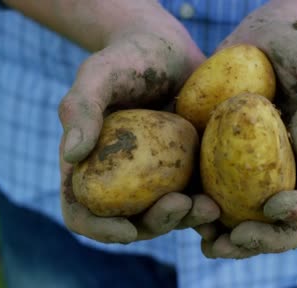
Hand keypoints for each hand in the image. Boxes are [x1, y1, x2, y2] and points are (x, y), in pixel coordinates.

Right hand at [59, 21, 219, 243]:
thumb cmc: (127, 56)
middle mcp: (119, 180)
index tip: (127, 231)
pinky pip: (192, 198)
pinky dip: (205, 206)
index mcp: (87, 167)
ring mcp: (153, 179)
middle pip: (129, 223)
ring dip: (186, 220)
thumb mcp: (99, 74)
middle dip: (155, 225)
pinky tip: (225, 201)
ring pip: (165, 217)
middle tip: (181, 205)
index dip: (99, 230)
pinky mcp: (183, 172)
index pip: (81, 213)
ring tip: (211, 206)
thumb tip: (71, 154)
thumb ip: (80, 107)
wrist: (168, 48)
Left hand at [198, 13, 296, 258]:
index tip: (274, 206)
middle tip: (236, 238)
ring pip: (246, 224)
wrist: (264, 41)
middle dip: (262, 241)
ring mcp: (254, 177)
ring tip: (206, 240)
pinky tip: (181, 212)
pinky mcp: (221, 167)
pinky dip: (197, 212)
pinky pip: (211, 198)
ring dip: (227, 240)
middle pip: (284, 227)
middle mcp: (288, 177)